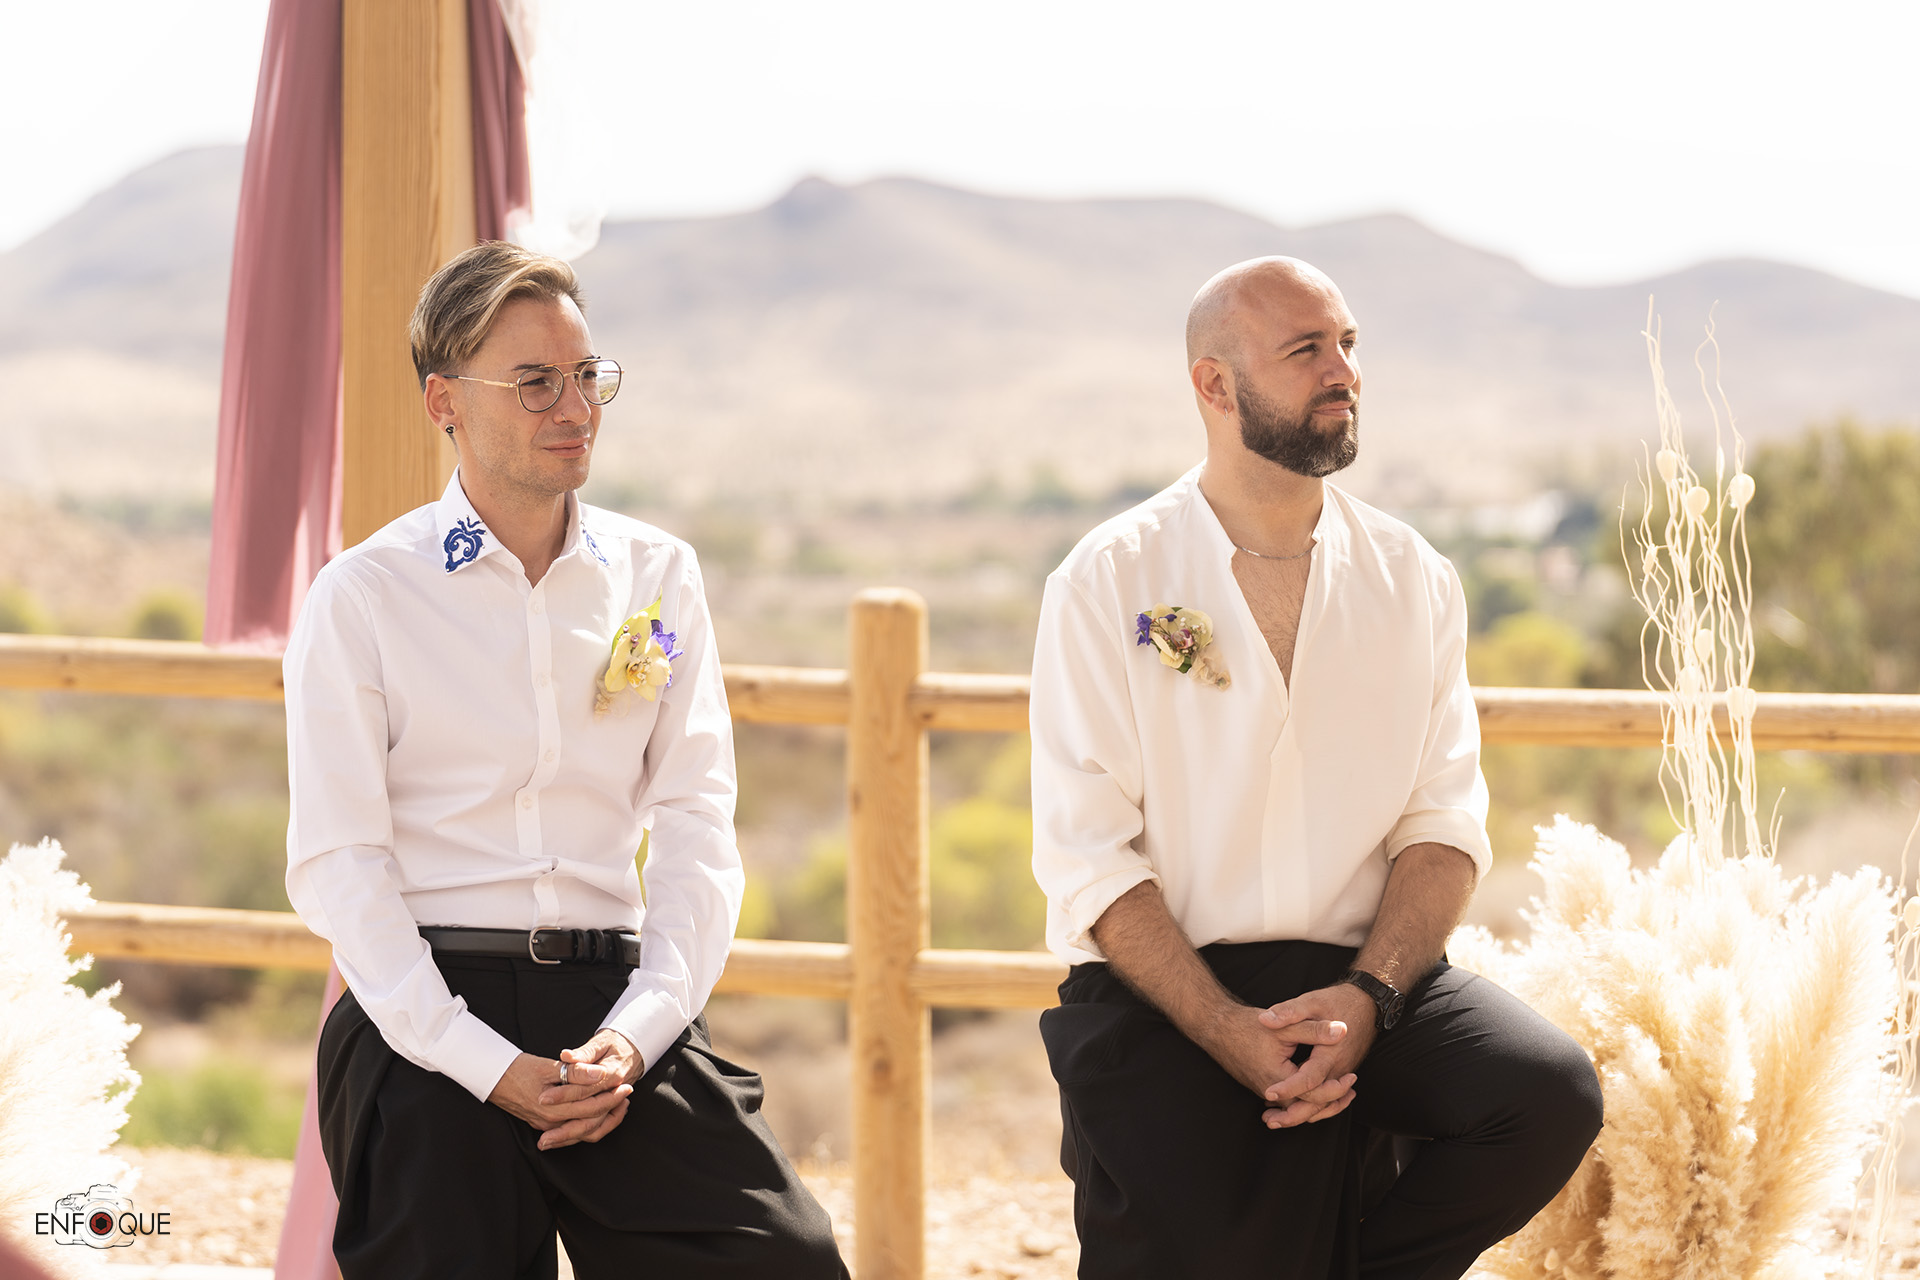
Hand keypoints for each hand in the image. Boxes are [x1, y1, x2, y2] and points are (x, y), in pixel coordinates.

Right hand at [486, 1038, 636, 1149]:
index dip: (611, 1095)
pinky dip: (589, 1125)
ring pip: (583, 1132)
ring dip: (603, 1119)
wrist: (492, 1078)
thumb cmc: (519, 1069)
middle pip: (590, 1121)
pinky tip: (598, 1114)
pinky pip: (572, 1132)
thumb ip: (576, 1073)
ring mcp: (547, 1127)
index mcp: (553, 1109)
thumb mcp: (549, 1066)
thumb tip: (601, 1075)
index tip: (625, 1085)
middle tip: (627, 1093)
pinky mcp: (544, 1125)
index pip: (591, 1106)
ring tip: (618, 1105)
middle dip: (612, 1108)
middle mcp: (551, 1123)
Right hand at [1197, 1004, 1357, 1128]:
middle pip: (1307, 1109)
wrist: (1217, 1027)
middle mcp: (1270, 1092)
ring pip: (1297, 1108)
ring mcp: (1264, 1092)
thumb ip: (1315, 1030)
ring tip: (1340, 1094)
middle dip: (1332, 1102)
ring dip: (1319, 1104)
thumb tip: (1343, 1030)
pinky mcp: (1262, 1088)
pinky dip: (1304, 1101)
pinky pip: (1287, 1103)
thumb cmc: (1249, 1026)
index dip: (1336, 1088)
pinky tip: (1315, 1091)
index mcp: (1278, 1079)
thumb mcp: (1286, 1026)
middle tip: (1351, 1090)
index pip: (1314, 1095)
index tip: (1352, 1076)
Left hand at [1257, 982, 1378, 1127]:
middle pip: (1319, 1100)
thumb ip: (1289, 1011)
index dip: (1289, 1088)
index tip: (1269, 1093)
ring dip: (1302, 1114)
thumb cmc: (1338, 1001)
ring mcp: (1342, 1072)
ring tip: (1275, 1120)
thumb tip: (1265, 1020)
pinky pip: (1328, 1096)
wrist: (1368, 1003)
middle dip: (1294, 1114)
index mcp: (1330, 1053)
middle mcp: (1339, 1068)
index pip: (1310, 1079)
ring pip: (1324, 1103)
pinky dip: (1312, 1106)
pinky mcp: (1341, 1072)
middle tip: (1269, 1120)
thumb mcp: (1311, 1001)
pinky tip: (1292, 1106)